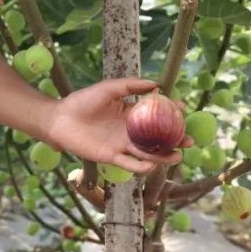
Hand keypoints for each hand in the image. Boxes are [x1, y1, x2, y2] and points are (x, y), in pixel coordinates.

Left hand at [45, 78, 187, 173]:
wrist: (61, 118)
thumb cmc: (83, 100)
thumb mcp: (109, 88)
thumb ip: (131, 85)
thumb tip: (157, 84)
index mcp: (131, 114)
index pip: (156, 115)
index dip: (172, 114)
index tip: (184, 111)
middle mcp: (129, 131)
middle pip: (157, 138)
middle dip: (175, 140)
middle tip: (189, 140)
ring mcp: (122, 145)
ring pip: (148, 153)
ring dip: (163, 156)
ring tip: (177, 155)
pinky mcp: (111, 157)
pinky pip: (130, 164)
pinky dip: (141, 167)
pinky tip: (152, 164)